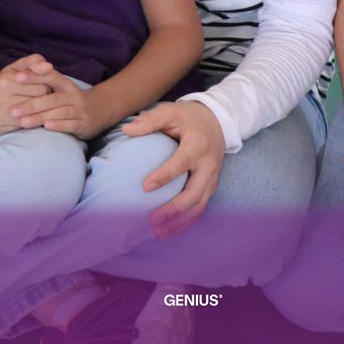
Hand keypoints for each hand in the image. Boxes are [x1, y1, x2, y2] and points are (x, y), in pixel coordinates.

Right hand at [0, 55, 53, 134]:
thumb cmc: (9, 79)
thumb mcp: (21, 65)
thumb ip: (36, 61)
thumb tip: (49, 67)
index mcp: (5, 81)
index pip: (43, 88)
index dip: (44, 87)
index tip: (38, 86)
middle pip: (37, 103)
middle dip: (40, 100)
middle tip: (33, 96)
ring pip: (31, 118)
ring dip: (35, 113)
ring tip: (29, 106)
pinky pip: (21, 128)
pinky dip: (25, 123)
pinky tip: (22, 117)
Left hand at [10, 67, 108, 139]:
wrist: (101, 109)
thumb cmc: (71, 98)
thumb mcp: (60, 87)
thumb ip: (43, 81)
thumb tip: (17, 75)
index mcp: (65, 84)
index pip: (49, 76)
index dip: (34, 76)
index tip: (16, 77)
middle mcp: (72, 95)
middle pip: (51, 98)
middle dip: (31, 104)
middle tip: (13, 110)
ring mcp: (79, 110)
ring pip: (59, 112)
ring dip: (41, 117)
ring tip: (24, 122)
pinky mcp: (84, 124)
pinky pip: (71, 124)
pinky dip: (59, 125)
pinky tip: (47, 127)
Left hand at [121, 102, 225, 239]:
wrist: (218, 121)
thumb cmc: (189, 118)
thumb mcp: (171, 112)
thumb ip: (150, 120)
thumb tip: (126, 129)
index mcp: (198, 145)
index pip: (181, 163)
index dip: (164, 176)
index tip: (145, 187)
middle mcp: (208, 164)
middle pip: (194, 193)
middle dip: (174, 210)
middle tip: (152, 219)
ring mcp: (212, 178)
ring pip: (199, 206)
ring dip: (180, 222)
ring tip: (158, 232)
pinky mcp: (211, 186)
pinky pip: (200, 208)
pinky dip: (186, 222)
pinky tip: (169, 230)